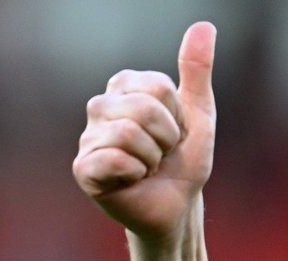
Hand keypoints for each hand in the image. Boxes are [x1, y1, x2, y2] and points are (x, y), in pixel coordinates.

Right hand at [73, 22, 215, 242]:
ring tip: (147, 167)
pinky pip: (113, 159)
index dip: (176, 117)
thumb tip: (204, 26)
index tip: (173, 133)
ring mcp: (89, 137)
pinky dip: (135, 174)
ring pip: (128, 134)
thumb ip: (197, 71)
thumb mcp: (198, 114)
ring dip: (152, 158)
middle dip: (166, 139)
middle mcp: (101, 106)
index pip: (158, 87)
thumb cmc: (184, 162)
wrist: (177, 207)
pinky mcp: (83, 169)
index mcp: (125, 87)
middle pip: (143, 109)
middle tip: (162, 154)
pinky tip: (131, 180)